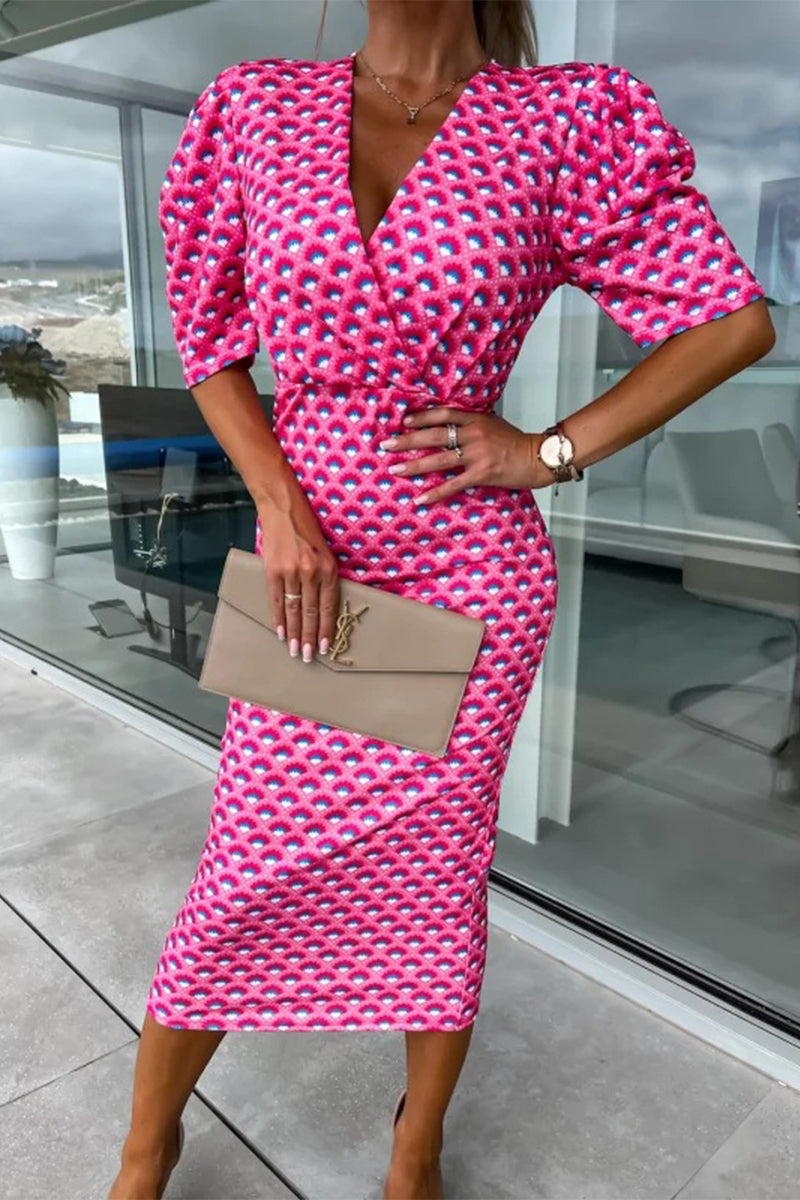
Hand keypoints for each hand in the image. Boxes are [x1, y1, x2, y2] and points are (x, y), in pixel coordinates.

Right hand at [257, 495, 339, 661]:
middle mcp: (311, 572)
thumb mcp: (325, 552)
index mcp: (328, 569)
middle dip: (309, 637)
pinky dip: (279, 618)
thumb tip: (323, 607)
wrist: (284, 509)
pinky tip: (280, 632)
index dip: (326, 629)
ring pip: (294, 610)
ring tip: (294, 650)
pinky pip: (277, 600)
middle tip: (308, 657)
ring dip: (294, 633)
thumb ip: (325, 577)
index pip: (328, 607)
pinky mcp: (273, 570)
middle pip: (311, 613)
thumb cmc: (307, 530)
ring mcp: (291, 572)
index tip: (325, 647)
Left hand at [377, 407, 553, 504]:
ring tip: (395, 469)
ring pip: (439, 459)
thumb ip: (471, 423)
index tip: (402, 421)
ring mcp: (478, 454)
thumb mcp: (493, 424)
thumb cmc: (515, 442)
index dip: (421, 417)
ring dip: (414, 465)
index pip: (442, 414)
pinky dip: (436, 491)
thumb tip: (448, 425)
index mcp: (476, 418)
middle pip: (434, 435)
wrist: (538, 457)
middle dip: (407, 440)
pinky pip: (454, 483)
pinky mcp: (482, 473)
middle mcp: (474, 434)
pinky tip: (421, 498)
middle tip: (386, 445)